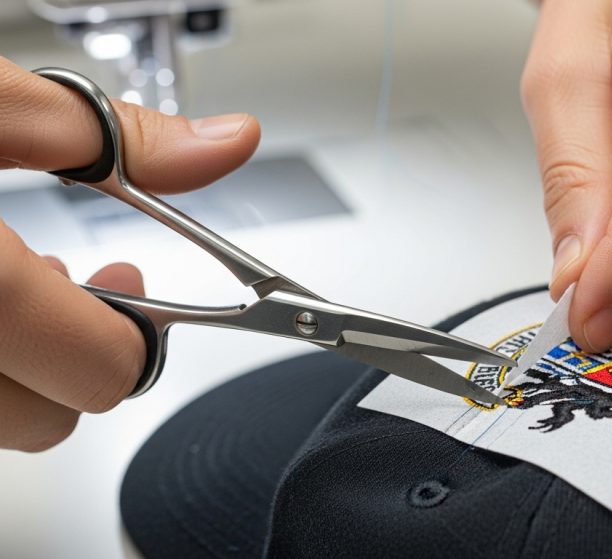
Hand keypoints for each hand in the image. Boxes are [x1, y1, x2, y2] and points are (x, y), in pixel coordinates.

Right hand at [0, 57, 259, 450]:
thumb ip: (110, 134)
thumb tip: (225, 144)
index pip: (109, 373)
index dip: (141, 330)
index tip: (137, 280)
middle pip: (57, 420)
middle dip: (87, 355)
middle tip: (87, 280)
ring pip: (6, 418)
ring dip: (31, 362)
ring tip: (26, 282)